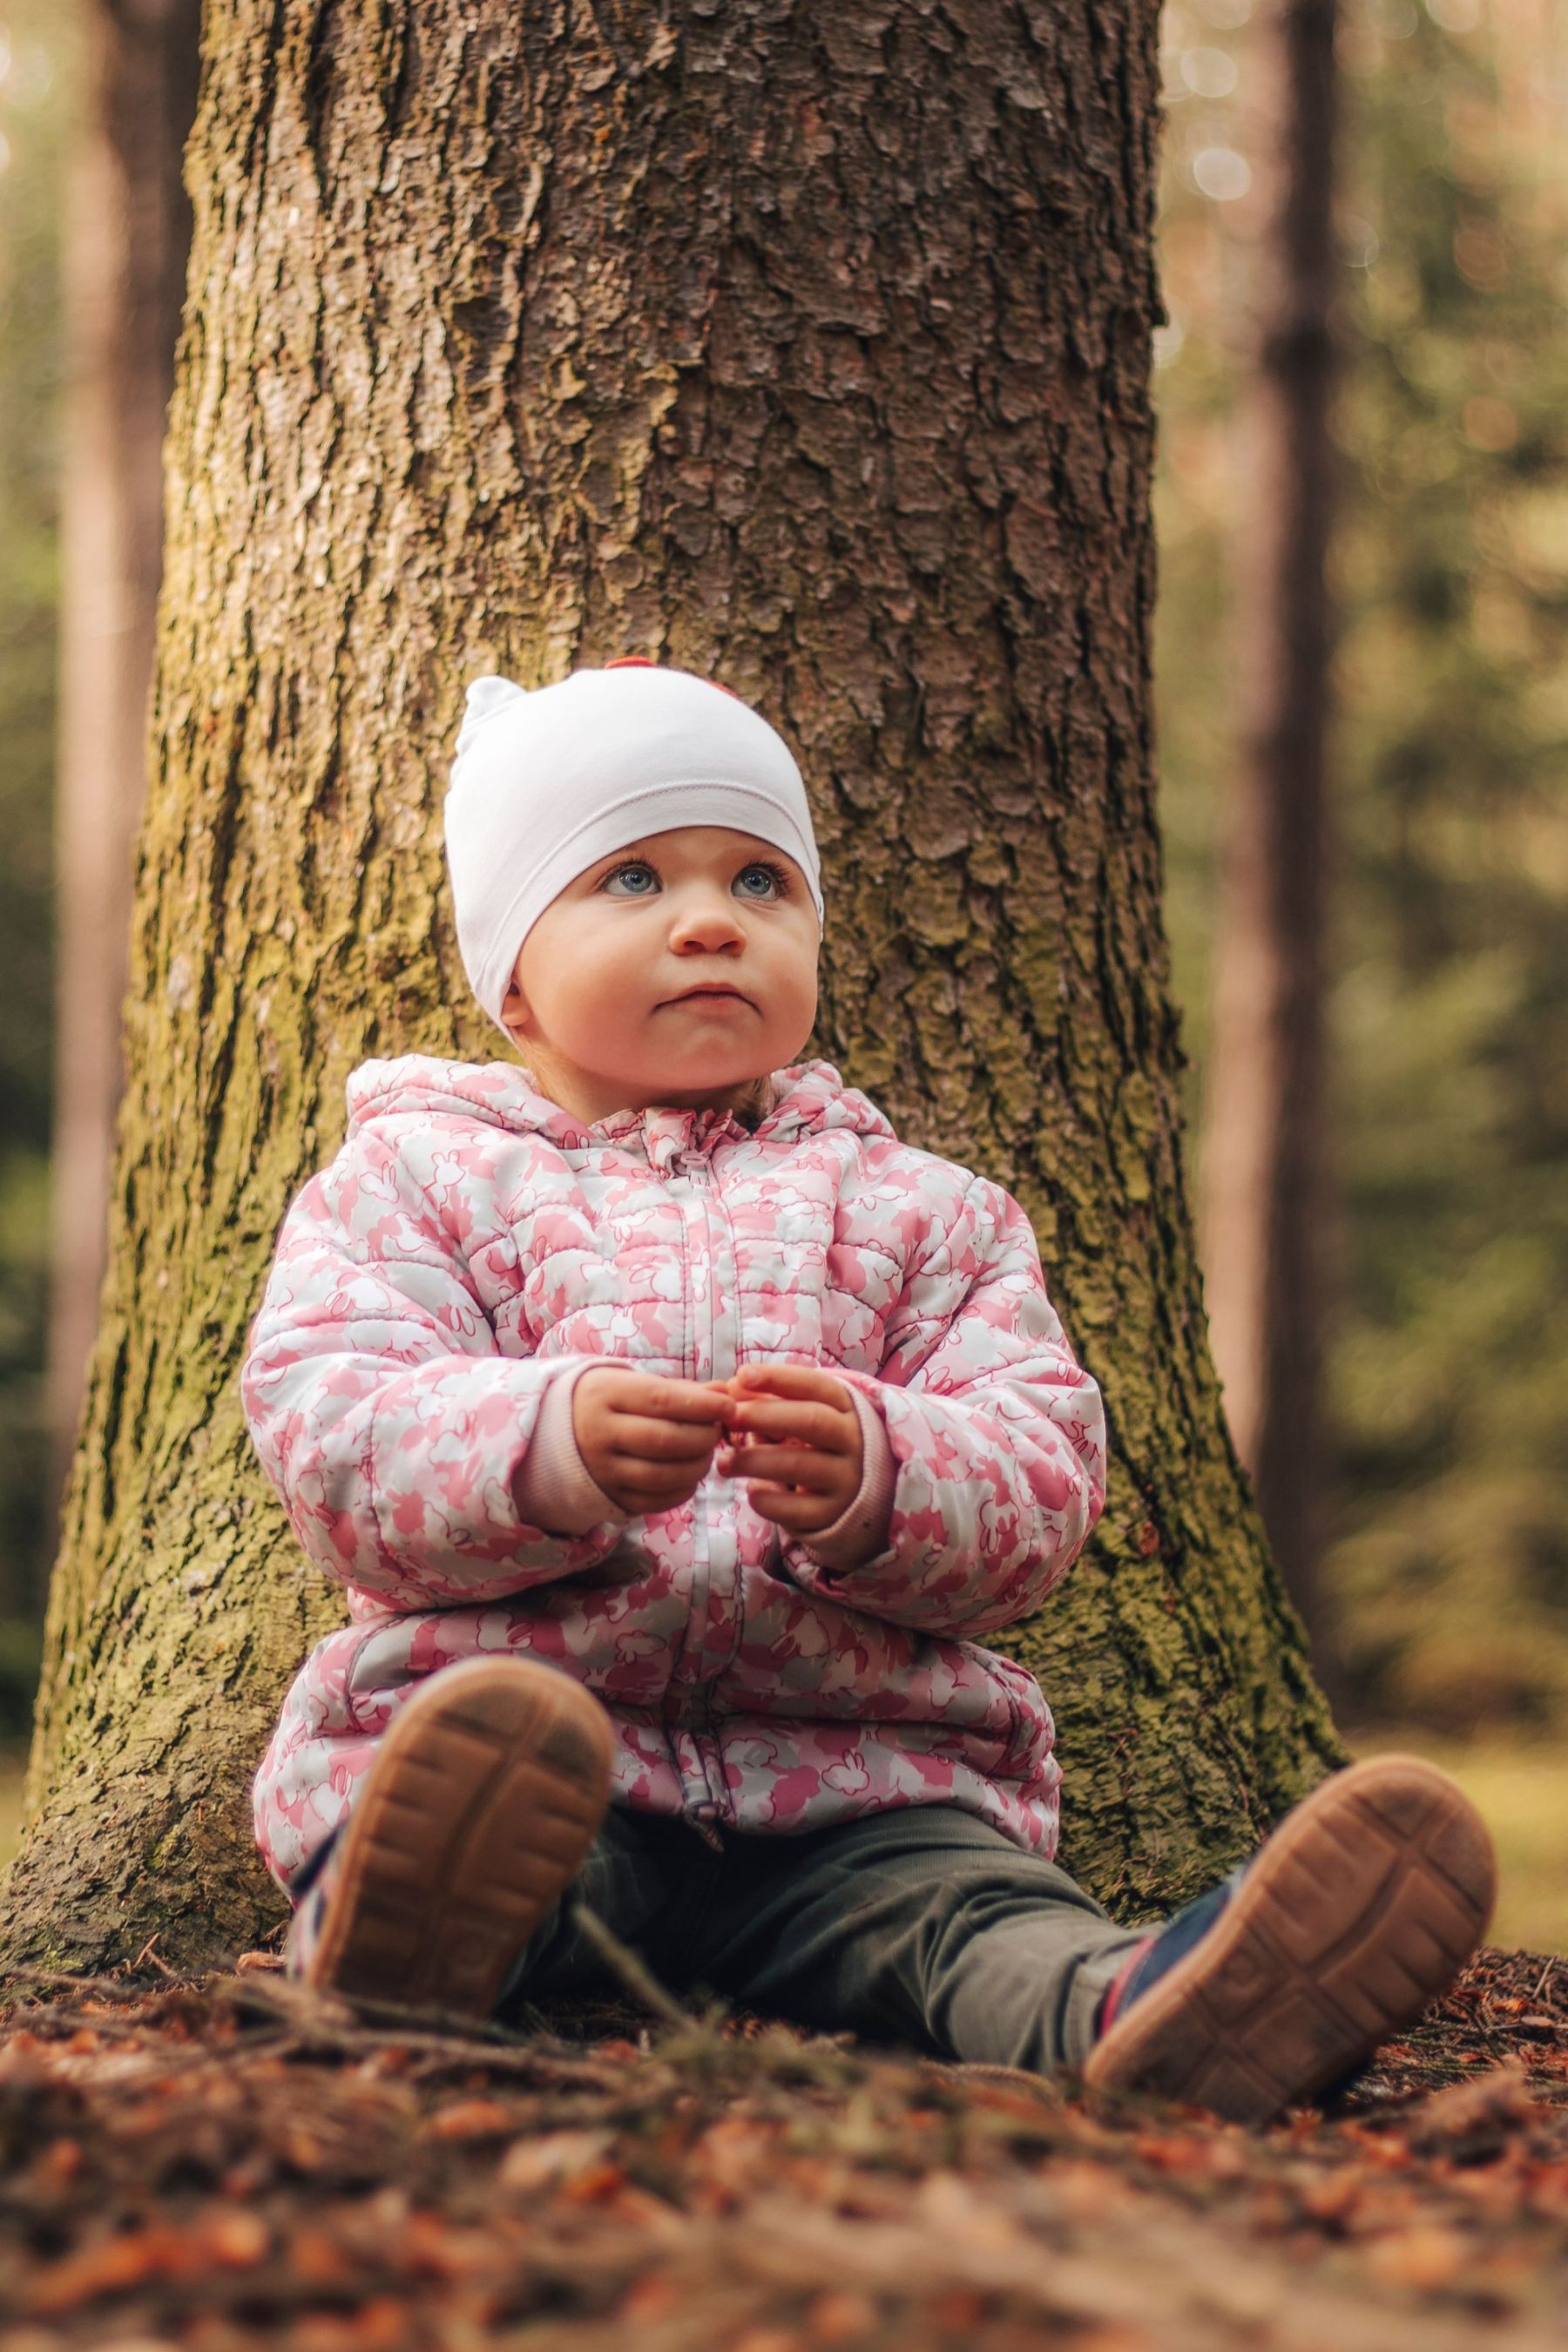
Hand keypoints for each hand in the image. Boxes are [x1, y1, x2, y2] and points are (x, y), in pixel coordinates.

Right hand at [571, 1366, 738, 1516]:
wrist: (556, 1433)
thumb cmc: (609, 1401)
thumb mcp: (634, 1383)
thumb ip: (679, 1390)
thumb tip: (724, 1394)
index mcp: (604, 1394)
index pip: (661, 1400)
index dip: (701, 1405)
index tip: (728, 1407)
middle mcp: (599, 1433)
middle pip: (664, 1440)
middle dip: (702, 1437)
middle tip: (717, 1432)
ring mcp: (602, 1470)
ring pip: (661, 1475)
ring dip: (696, 1466)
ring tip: (705, 1454)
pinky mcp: (609, 1497)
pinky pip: (654, 1502)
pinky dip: (681, 1491)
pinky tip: (689, 1477)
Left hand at [713, 1363, 862, 1536]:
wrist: (850, 1495)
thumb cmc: (813, 1444)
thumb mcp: (800, 1416)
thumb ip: (768, 1401)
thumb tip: (732, 1388)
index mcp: (845, 1408)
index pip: (816, 1385)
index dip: (779, 1378)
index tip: (742, 1376)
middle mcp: (852, 1441)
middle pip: (812, 1421)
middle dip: (765, 1415)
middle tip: (729, 1417)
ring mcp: (845, 1479)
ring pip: (801, 1465)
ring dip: (755, 1461)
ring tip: (724, 1462)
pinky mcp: (832, 1513)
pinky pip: (797, 1509)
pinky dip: (768, 1500)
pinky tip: (751, 1491)